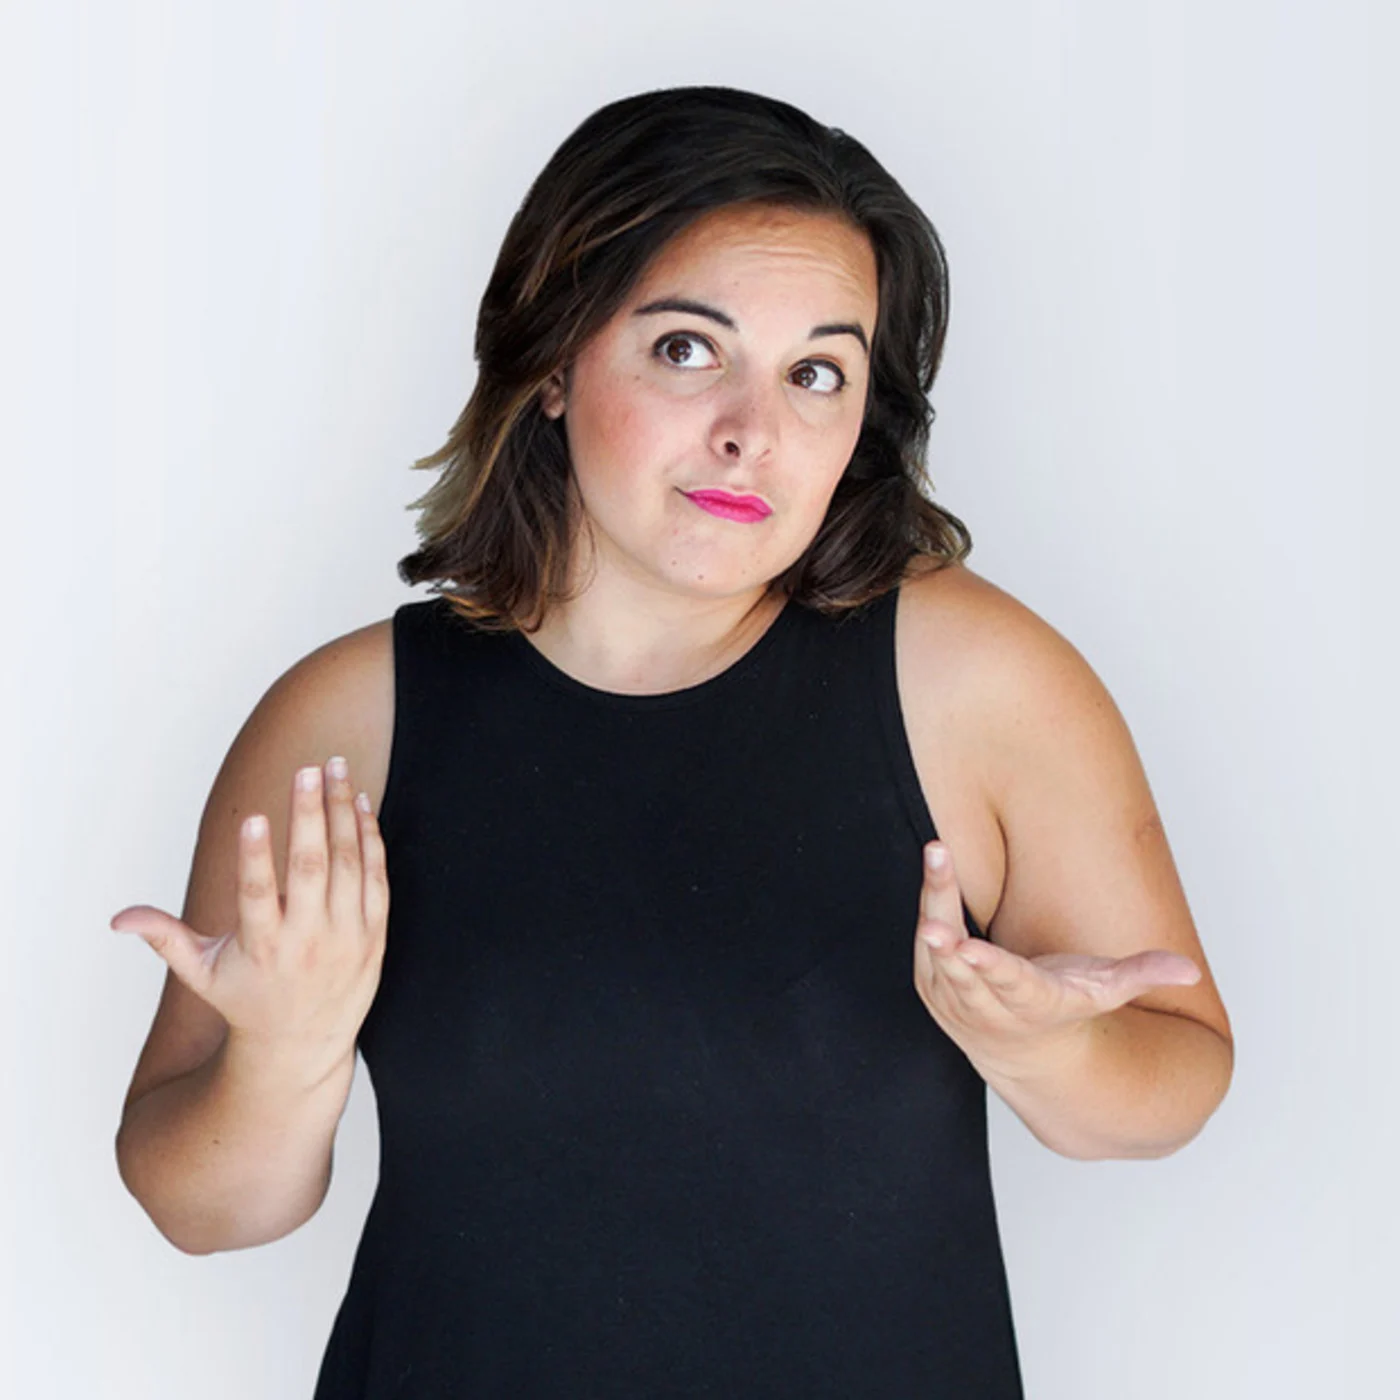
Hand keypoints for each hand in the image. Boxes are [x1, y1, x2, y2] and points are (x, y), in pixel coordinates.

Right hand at [110, 756, 389, 1083]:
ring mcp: (347, 935)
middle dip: (310, 815)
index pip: (258, 896)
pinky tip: (360, 803)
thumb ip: (166, 938)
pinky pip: (377, 876)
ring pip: (349, 864)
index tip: (253, 817)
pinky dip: (370, 838)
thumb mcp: (202, 974)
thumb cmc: (246, 1000)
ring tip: (336, 768)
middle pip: (311, 869)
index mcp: (262, 946)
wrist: (305, 1044)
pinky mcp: (375, 932)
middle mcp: (308, 940)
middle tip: (307, 769)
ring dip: (343, 812)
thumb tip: (118, 918)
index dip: (256, 856)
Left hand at [912, 840, 1200, 1081]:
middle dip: (948, 944)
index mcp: (1031, 1003)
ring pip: (935, 949)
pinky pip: (924, 939)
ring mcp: (953, 996)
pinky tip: (936, 862)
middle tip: (934, 920)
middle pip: (962, 972)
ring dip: (935, 902)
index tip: (968, 951)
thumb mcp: (1105, 995)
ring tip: (937, 854)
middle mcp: (986, 1005)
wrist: (1020, 1051)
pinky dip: (929, 902)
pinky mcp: (931, 981)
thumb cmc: (1066, 1010)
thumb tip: (1189, 970)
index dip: (989, 970)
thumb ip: (1142, 975)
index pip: (1009, 986)